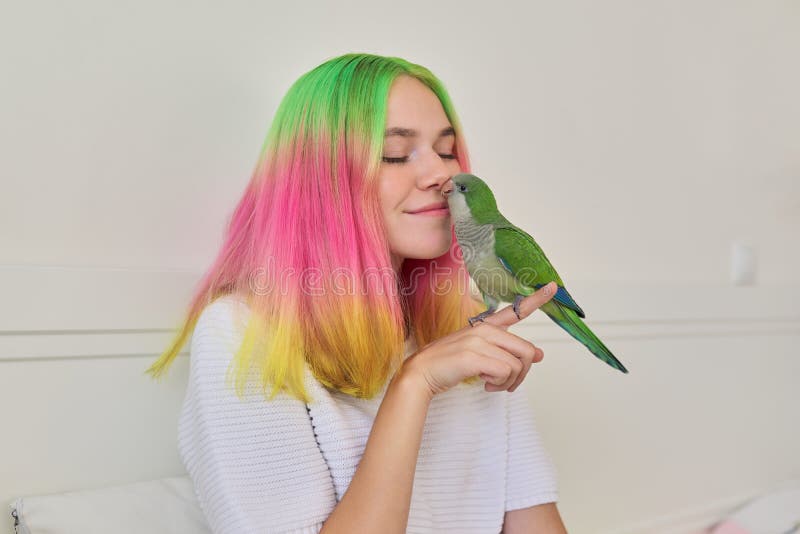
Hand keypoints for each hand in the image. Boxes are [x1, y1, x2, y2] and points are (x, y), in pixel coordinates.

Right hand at [398, 282, 556, 397]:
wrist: (421, 373)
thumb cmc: (448, 364)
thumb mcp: (479, 354)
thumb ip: (506, 351)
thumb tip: (539, 355)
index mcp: (486, 326)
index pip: (515, 309)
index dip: (537, 299)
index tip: (554, 286)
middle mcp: (484, 330)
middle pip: (527, 351)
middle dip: (523, 373)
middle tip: (509, 384)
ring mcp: (478, 341)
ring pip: (517, 365)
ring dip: (509, 382)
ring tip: (493, 384)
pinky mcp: (473, 356)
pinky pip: (505, 372)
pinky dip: (499, 384)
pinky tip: (485, 384)